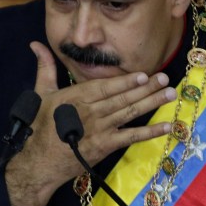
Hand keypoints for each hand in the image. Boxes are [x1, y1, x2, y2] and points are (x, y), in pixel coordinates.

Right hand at [5, 41, 175, 205]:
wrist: (40, 161)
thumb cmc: (40, 126)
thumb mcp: (41, 94)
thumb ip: (45, 67)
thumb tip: (36, 44)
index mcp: (75, 96)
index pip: (105, 86)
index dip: (126, 81)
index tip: (144, 74)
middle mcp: (90, 111)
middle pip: (122, 98)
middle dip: (146, 88)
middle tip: (165, 79)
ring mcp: (100, 129)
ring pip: (130, 113)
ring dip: (151, 103)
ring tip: (170, 94)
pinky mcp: (105, 146)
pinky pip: (131, 136)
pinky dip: (150, 132)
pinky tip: (166, 126)